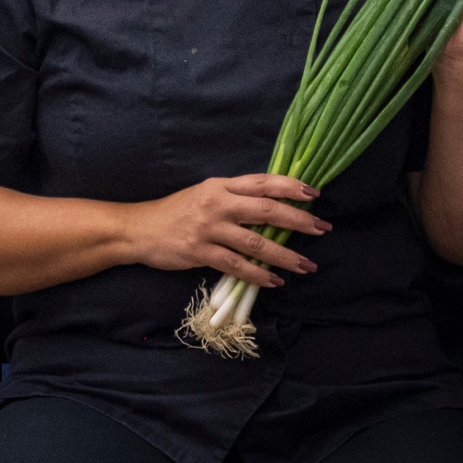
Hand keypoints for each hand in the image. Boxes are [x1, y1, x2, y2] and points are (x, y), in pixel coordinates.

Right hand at [123, 174, 329, 287]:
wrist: (139, 230)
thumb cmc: (176, 212)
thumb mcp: (204, 194)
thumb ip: (234, 197)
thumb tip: (273, 206)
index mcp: (220, 185)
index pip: (262, 182)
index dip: (290, 186)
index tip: (314, 194)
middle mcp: (217, 203)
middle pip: (266, 209)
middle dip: (298, 220)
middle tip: (322, 228)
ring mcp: (209, 228)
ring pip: (256, 242)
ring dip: (285, 256)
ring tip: (307, 266)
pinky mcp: (200, 252)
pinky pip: (237, 265)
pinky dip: (259, 274)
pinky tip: (275, 281)